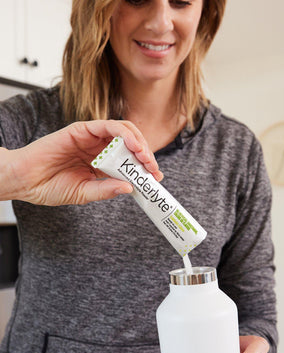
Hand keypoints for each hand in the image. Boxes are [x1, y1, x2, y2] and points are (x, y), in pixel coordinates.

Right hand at [3, 119, 162, 204]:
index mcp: (102, 163)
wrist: (24, 181)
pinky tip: (133, 145)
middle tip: (153, 168)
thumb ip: (106, 189)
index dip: (145, 167)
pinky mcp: (82, 129)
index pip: (129, 161)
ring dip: (139, 143)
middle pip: (131, 145)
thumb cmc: (50, 187)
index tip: (156, 177)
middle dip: (146, 155)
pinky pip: (107, 125)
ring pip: (124, 132)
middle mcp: (99, 148)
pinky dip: (123, 133)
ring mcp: (91, 138)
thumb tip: (130, 188)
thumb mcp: (85, 193)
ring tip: (146, 157)